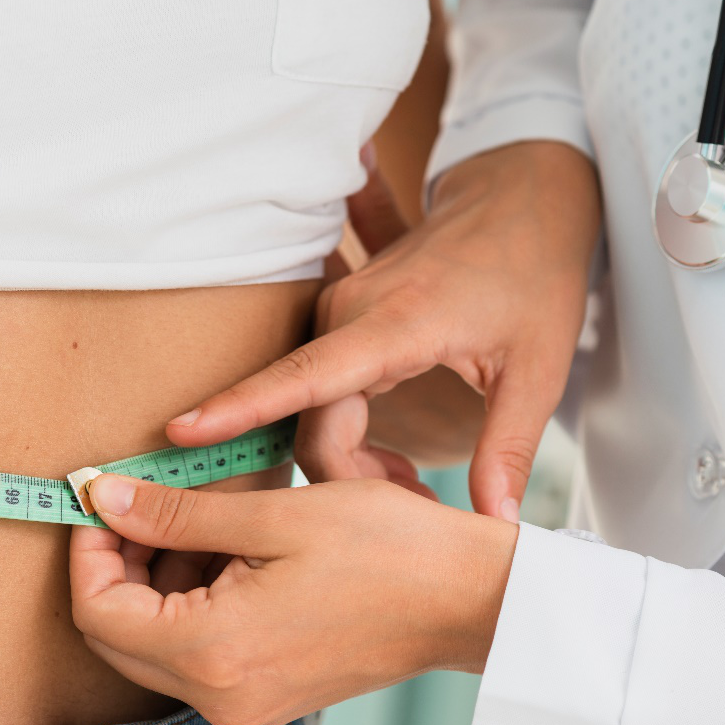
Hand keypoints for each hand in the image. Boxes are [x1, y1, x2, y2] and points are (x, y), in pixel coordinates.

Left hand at [70, 473, 517, 724]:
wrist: (468, 601)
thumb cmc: (387, 549)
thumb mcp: (272, 515)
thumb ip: (176, 514)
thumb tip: (103, 498)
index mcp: (212, 652)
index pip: (97, 611)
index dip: (87, 549)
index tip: (102, 498)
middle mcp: (218, 697)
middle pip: (115, 635)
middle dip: (113, 564)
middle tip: (137, 504)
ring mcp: (242, 705)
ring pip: (152, 644)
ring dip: (152, 581)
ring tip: (194, 521)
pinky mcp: (263, 698)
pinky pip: (195, 655)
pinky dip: (189, 604)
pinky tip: (223, 554)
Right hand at [165, 141, 600, 520]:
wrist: (518, 198)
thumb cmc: (535, 274)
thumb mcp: (540, 368)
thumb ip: (509, 449)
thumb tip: (497, 526)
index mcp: (395, 325)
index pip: (304, 377)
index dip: (242, 407)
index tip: (184, 430)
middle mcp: (350, 314)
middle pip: (313, 422)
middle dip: (351, 479)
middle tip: (418, 503)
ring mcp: (340, 310)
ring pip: (314, 409)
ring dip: (352, 455)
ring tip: (410, 478)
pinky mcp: (340, 315)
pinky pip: (318, 384)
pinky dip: (345, 424)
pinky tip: (386, 452)